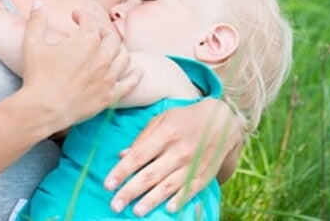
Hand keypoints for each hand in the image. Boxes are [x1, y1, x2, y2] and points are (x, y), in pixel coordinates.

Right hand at [21, 5, 140, 131]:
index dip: (82, 15)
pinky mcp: (110, 95)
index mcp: (86, 40)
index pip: (91, 20)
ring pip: (124, 56)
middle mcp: (102, 56)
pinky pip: (130, 83)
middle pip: (111, 37)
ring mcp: (108, 76)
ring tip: (110, 48)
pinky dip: (136, 75)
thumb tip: (38, 2)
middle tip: (92, 33)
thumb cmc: (37, 76)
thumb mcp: (32, 44)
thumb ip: (37, 20)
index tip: (75, 16)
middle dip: (101, 31)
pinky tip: (139, 70)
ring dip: (118, 49)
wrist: (42, 109)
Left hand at [104, 98, 243, 215]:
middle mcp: (178, 151)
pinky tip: (168, 209)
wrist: (221, 120)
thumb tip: (122, 155)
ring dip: (151, 200)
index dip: (122, 171)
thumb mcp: (163, 119)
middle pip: (150, 175)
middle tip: (115, 205)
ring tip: (136, 211)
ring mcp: (192, 164)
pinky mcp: (203, 175)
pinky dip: (179, 200)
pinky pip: (190, 190)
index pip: (138, 156)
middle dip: (130, 191)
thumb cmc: (185, 118)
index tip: (108, 184)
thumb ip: (142, 138)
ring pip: (168, 186)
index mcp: (165, 134)